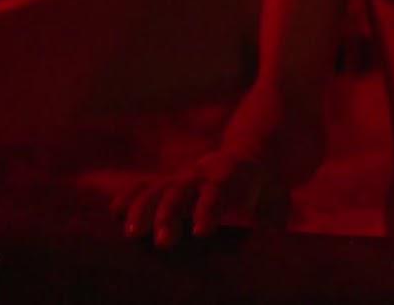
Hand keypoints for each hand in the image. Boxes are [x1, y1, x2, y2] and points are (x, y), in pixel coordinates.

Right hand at [111, 148, 285, 247]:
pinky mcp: (169, 182)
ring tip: (130, 234)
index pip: (219, 191)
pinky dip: (130, 197)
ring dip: (143, 209)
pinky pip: (145, 186)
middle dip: (169, 214)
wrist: (251, 151)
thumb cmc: (266, 186)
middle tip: (161, 242)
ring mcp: (183, 177)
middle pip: (182, 191)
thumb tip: (275, 237)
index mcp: (233, 177)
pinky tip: (114, 212)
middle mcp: (204, 175)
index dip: (208, 209)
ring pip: (158, 188)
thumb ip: (277, 216)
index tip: (200, 232)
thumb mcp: (279, 197)